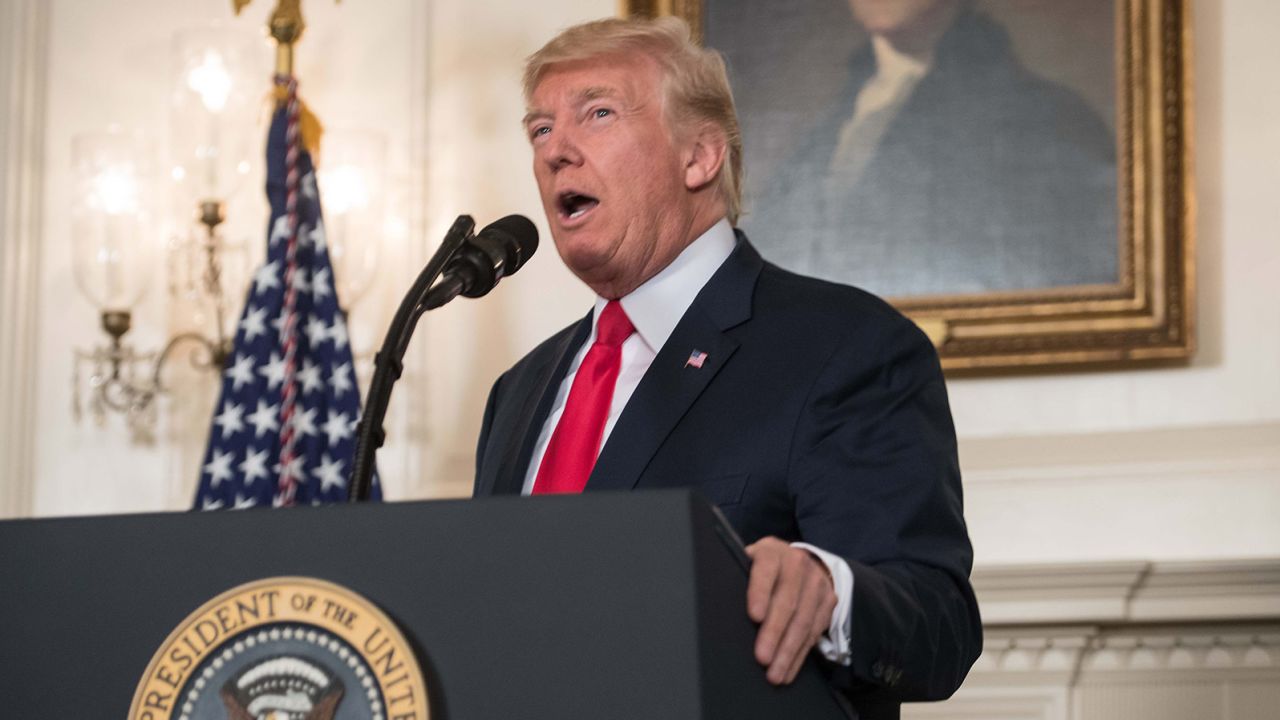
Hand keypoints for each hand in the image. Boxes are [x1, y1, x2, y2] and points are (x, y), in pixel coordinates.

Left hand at [745, 536, 837, 684]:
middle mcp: (797, 563)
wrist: (799, 560)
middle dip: (774, 632)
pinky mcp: (828, 601)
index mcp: (771, 552)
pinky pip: (814, 632)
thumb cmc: (762, 568)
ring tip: (774, 673)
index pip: (766, 569)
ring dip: (788, 651)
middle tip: (762, 657)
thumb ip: (739, 579)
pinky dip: (800, 655)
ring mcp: (816, 582)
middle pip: (787, 601)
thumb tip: (719, 609)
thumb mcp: (749, 563)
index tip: (754, 616)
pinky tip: (788, 670)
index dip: (760, 592)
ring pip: (803, 621)